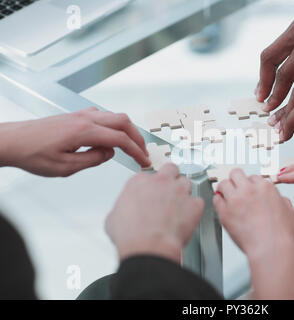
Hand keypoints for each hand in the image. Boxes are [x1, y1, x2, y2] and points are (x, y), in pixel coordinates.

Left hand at [0, 107, 149, 176]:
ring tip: (129, 146)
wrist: (12, 141)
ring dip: (125, 130)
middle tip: (143, 151)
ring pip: (113, 116)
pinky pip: (101, 116)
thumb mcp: (65, 167)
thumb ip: (92, 160)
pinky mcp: (74, 116)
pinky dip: (112, 125)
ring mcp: (79, 114)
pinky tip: (108, 138)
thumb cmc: (33, 154)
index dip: (136, 151)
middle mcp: (85, 118)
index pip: (120, 139)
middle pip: (122, 121)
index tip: (144, 160)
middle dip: (137, 136)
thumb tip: (109, 153)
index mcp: (84, 131)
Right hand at [106, 163, 203, 262]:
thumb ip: (123, 206)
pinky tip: (189, 216)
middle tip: (168, 190)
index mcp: (140, 181)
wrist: (148, 247)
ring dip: (184, 192)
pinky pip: (198, 201)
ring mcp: (179, 191)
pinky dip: (195, 208)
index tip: (151, 193)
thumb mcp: (114, 217)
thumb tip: (124, 212)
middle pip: (171, 169)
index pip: (148, 175)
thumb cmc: (131, 235)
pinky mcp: (194, 204)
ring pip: (187, 182)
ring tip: (179, 205)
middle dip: (171, 177)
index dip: (150, 186)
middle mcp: (161, 182)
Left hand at [213, 169, 293, 298]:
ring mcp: (235, 200)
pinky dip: (218, 200)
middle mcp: (249, 190)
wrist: (271, 249)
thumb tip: (278, 200)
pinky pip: (216, 199)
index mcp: (265, 187)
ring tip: (226, 193)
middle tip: (236, 186)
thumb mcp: (290, 212)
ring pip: (223, 183)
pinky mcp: (224, 212)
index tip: (250, 189)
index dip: (251, 183)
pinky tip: (221, 204)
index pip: (253, 176)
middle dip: (236, 179)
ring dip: (225, 188)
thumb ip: (282, 201)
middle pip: (236, 174)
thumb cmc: (281, 234)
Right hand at [256, 10, 293, 110]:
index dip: (276, 94)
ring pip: (271, 51)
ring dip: (266, 72)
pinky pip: (280, 46)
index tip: (271, 107)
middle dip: (264, 82)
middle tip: (261, 100)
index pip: (285, 74)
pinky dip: (276, 62)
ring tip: (264, 90)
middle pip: (270, 59)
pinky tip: (275, 75)